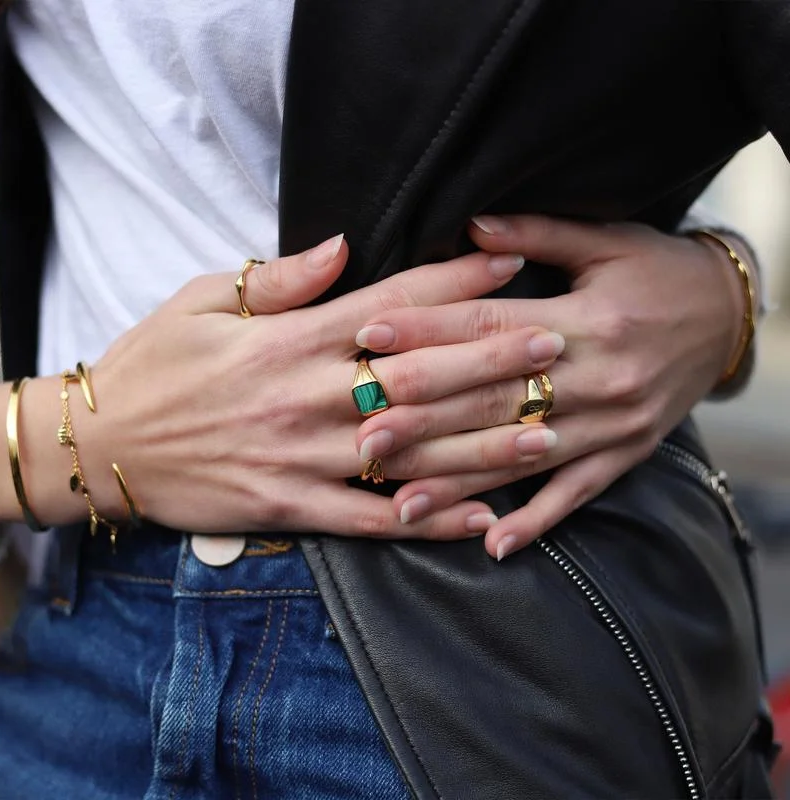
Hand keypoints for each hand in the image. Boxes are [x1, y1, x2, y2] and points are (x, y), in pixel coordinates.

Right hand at [64, 234, 556, 539]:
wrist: (102, 448)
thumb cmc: (154, 366)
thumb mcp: (201, 301)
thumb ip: (278, 279)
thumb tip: (342, 244)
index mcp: (288, 340)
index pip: (389, 306)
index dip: (452, 285)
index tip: (507, 270)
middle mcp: (305, 397)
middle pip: (416, 377)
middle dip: (490, 360)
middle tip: (556, 346)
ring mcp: (302, 458)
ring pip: (408, 453)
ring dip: (481, 445)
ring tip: (546, 435)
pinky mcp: (292, 507)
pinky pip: (372, 520)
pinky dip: (428, 520)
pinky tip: (481, 519)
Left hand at [352, 215, 744, 557]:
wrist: (729, 318)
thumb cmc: (658, 272)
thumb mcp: (607, 241)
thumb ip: (537, 235)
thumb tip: (470, 226)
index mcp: (588, 319)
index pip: (491, 326)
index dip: (429, 331)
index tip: (371, 336)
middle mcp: (599, 377)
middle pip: (496, 399)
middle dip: (425, 418)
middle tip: (364, 434)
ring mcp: (613, 424)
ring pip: (523, 457)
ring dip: (460, 483)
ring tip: (401, 504)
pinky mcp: (626, 454)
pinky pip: (576, 494)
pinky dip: (536, 521)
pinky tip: (492, 545)